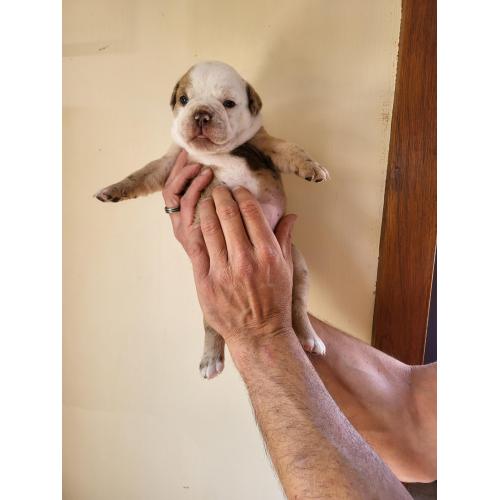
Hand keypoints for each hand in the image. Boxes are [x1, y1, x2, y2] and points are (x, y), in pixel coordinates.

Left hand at [162, 156, 296, 348]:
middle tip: (218, 188)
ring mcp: (222, 271)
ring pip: (209, 227)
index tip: (238, 190)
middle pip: (228, 214)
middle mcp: (244, 259)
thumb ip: (285, 239)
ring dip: (206, 208)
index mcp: (267, 253)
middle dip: (221, 195)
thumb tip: (291, 215)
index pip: (251, 212)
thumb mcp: (287, 270)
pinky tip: (196, 220)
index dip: (242, 195)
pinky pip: (197, 248)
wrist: (259, 335)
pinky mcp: (205, 282)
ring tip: (205, 200)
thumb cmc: (275, 301)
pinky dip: (196, 230)